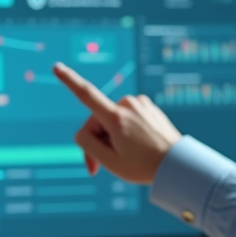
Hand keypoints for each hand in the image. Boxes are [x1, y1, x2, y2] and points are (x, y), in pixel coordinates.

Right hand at [53, 62, 181, 183]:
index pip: (87, 94)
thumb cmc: (143, 166)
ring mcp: (140, 103)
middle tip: (97, 169)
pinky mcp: (148, 106)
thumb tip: (85, 129)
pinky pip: (127, 117)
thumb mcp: (109, 162)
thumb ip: (87, 143)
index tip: (57, 67)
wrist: (178, 164)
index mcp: (116, 117)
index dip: (69, 81)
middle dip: (95, 141)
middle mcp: (128, 104)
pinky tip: (136, 145)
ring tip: (126, 156)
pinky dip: (125, 130)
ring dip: (111, 137)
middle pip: (97, 120)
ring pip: (112, 119)